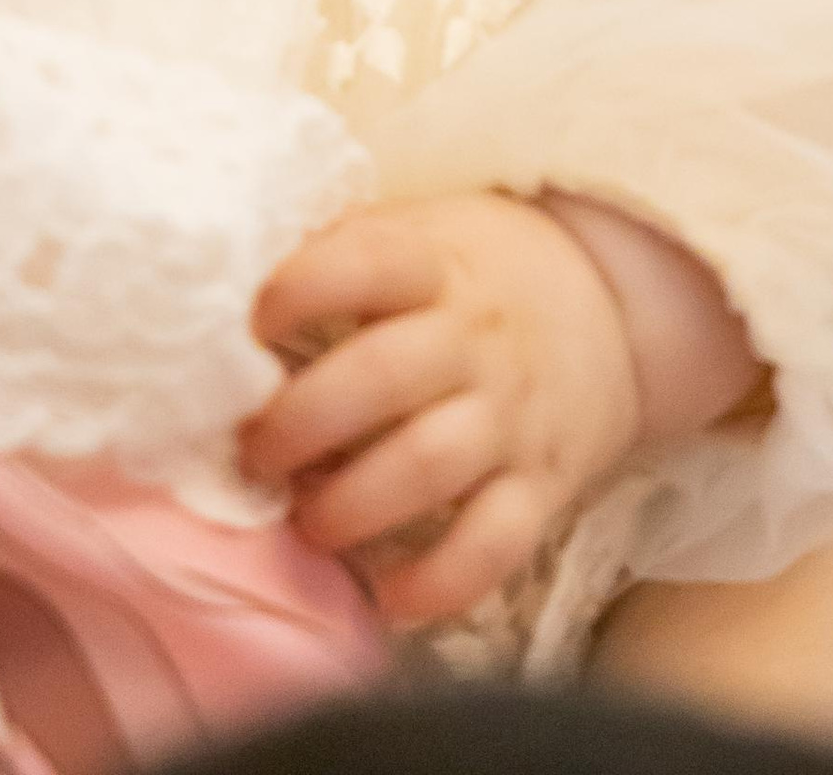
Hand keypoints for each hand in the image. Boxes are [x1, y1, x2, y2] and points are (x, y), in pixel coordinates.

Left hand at [242, 193, 638, 620]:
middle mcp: (474, 339)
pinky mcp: (542, 487)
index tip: (252, 321)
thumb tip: (223, 285)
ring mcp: (511, 416)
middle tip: (255, 452)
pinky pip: (494, 546)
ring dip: (353, 505)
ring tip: (308, 523)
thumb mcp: (421, 234)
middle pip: (383, 375)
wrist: (609, 303)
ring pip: (430, 465)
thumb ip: (343, 256)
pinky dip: (439, 583)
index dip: (303, 288)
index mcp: (436, 264)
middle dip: (302, 422)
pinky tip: (387, 598)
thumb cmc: (473, 273)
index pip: (368, 262)